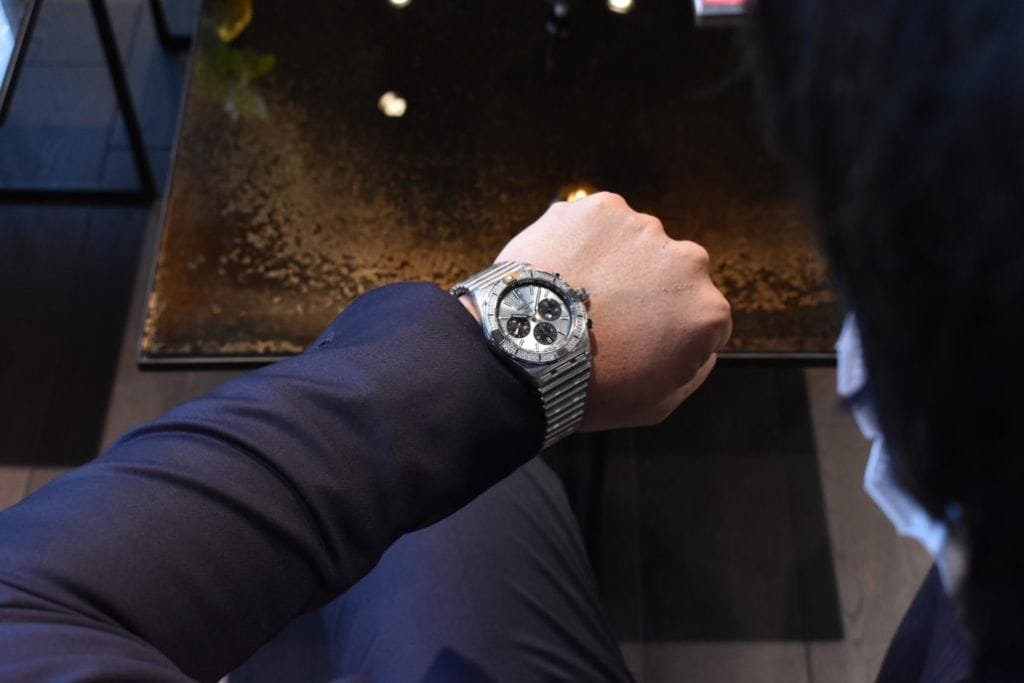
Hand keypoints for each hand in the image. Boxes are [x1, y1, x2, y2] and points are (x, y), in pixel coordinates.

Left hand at [492, 192, 731, 430]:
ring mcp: (643, 228)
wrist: (521, 352)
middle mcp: (687, 260)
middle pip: (672, 272)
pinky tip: (561, 270)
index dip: (666, 328)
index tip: (636, 338)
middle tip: (604, 316)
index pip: (700, 314)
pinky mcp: (601, 208)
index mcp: (707, 310)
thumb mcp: (658, 402)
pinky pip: (596, 224)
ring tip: (574, 294)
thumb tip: (704, 345)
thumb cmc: (590, 387)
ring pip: (635, 244)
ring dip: (614, 262)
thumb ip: (694, 368)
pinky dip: (582, 240)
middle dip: (646, 289)